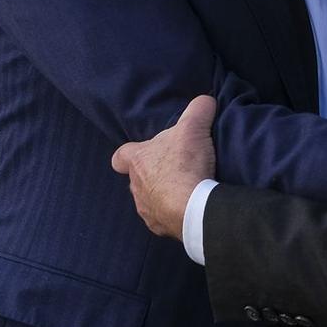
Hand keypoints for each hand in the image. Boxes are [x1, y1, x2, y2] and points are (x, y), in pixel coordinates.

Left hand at [111, 95, 217, 239]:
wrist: (193, 207)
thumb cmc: (185, 165)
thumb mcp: (194, 128)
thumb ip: (198, 109)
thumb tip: (206, 99)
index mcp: (137, 161)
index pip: (120, 156)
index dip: (129, 154)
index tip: (142, 153)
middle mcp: (136, 187)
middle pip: (138, 178)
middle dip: (153, 174)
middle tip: (176, 169)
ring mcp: (146, 209)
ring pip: (149, 200)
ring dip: (163, 195)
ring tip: (185, 190)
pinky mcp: (159, 227)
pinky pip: (163, 219)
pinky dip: (173, 213)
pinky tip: (188, 208)